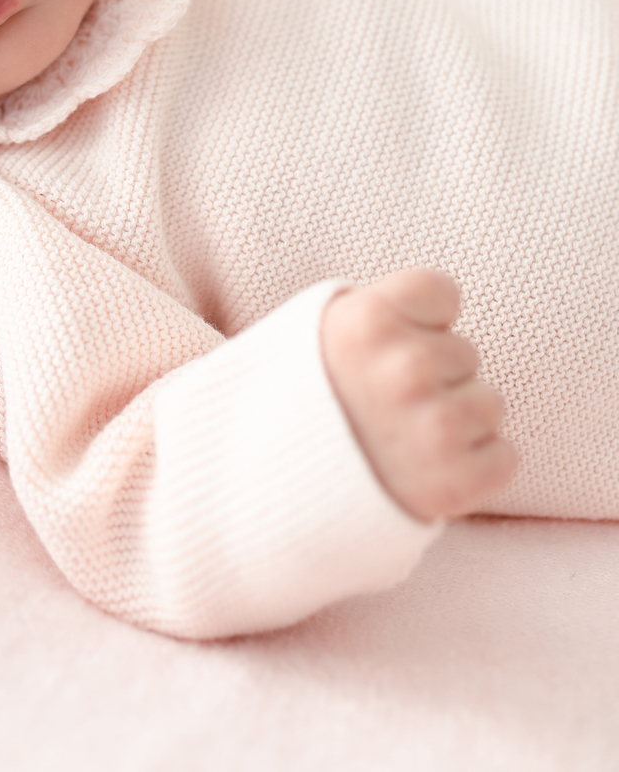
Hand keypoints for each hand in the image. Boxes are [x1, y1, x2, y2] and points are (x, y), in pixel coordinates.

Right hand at [321, 269, 517, 522]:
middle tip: (385, 402)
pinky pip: (504, 457)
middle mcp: (404, 369)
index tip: (384, 347)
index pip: (443, 292)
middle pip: (465, 352)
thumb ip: (386, 305)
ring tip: (405, 437)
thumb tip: (445, 301)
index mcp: (369, 320)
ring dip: (457, 421)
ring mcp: (433, 428)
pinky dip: (476, 467)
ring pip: (490, 403)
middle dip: (436, 376)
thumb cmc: (312, 399)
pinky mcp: (454, 483)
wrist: (277, 490)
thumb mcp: (325, 327)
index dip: (419, 320)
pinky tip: (428, 468)